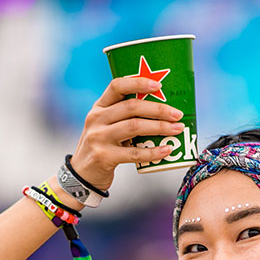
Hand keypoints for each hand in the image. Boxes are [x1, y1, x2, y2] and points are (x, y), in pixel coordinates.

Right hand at [69, 75, 185, 190]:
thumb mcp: (106, 127)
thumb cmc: (103, 148)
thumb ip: (124, 117)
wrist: (82, 175)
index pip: (117, 86)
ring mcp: (98, 137)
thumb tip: (163, 112)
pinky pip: (134, 153)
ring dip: (160, 127)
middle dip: (158, 109)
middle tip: (177, 115)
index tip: (159, 86)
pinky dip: (153, 152)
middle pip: (132, 107)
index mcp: (99, 107)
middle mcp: (97, 119)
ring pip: (134, 127)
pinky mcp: (103, 156)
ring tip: (177, 130)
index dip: (139, 83)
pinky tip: (166, 150)